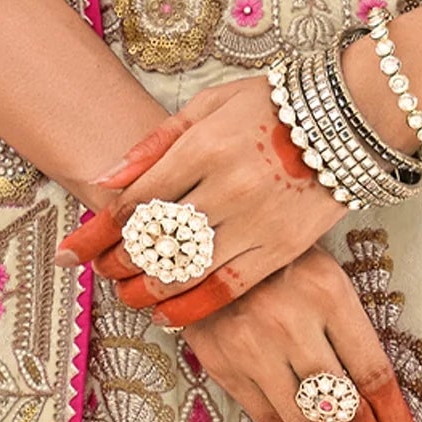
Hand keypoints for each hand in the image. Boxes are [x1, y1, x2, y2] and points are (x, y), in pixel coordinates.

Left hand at [57, 75, 342, 325]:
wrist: (346, 120)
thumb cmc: (271, 106)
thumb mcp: (209, 105)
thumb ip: (156, 143)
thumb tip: (105, 180)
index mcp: (204, 145)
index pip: (135, 200)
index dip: (99, 231)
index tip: (74, 251)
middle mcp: (227, 187)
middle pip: (154, 241)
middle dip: (117, 264)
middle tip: (100, 274)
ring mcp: (255, 223)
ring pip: (185, 273)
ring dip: (147, 292)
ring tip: (128, 297)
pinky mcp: (280, 251)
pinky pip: (226, 290)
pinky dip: (190, 309)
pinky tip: (167, 316)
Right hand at [171, 249, 417, 421]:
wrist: (202, 243)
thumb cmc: (279, 259)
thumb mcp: (325, 276)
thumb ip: (351, 333)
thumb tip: (379, 407)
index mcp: (328, 294)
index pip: (371, 371)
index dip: (392, 415)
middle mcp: (290, 323)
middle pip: (342, 407)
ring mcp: (252, 347)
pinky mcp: (223, 364)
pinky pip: (267, 419)